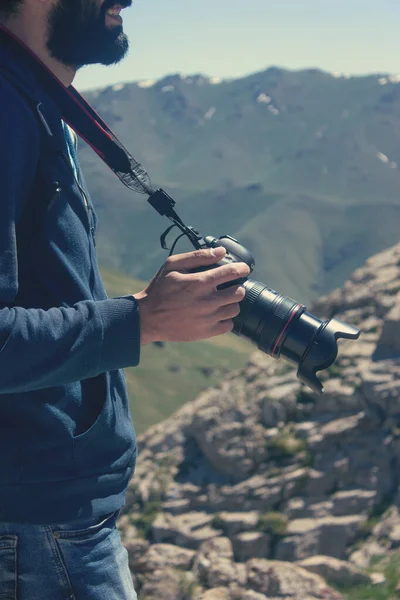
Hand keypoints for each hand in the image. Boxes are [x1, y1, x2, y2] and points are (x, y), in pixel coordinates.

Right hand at [133, 247, 249, 344]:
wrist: (148, 318)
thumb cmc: (160, 289)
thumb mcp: (172, 265)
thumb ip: (198, 256)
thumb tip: (220, 252)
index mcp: (200, 282)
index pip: (233, 272)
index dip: (242, 269)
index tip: (244, 269)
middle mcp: (207, 301)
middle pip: (239, 293)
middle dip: (236, 287)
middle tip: (229, 286)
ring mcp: (208, 318)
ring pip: (235, 309)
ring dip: (230, 303)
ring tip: (220, 300)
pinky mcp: (206, 332)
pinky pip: (228, 325)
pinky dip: (225, 319)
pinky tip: (215, 313)